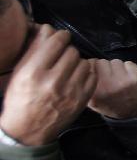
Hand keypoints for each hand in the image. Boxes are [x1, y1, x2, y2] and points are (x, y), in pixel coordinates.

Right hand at [0, 25, 95, 145]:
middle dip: (67, 50)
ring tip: (69, 68)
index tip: (61, 37)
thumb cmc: (20, 99)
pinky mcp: (82, 99)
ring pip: (84, 63)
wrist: (28, 130)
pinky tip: (77, 77)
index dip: (61, 36)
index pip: (56, 42)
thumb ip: (34, 50)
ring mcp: (71, 91)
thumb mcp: (20, 73)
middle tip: (62, 56)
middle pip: (72, 51)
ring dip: (77, 62)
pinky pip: (92, 76)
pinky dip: (86, 73)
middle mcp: (53, 81)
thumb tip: (47, 28)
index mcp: (33, 72)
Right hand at [87, 59, 136, 119]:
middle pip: (102, 62)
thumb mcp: (93, 101)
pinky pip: (129, 63)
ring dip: (117, 68)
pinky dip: (129, 68)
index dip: (93, 66)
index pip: (89, 66)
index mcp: (97, 92)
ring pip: (116, 61)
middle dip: (105, 67)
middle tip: (109, 76)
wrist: (136, 113)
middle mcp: (110, 85)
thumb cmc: (112, 105)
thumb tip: (82, 67)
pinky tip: (130, 78)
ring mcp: (126, 80)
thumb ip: (86, 85)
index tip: (96, 70)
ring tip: (120, 78)